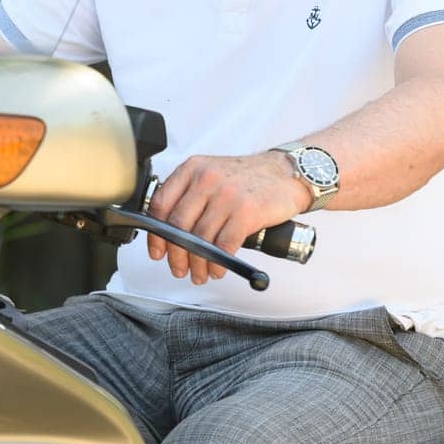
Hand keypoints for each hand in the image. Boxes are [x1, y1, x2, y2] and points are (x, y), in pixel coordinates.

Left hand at [146, 151, 312, 284]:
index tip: (158, 252)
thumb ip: (189, 195)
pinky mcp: (247, 211)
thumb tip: (168, 232)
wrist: (287, 173)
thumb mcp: (212, 174)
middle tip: (179, 268)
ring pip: (200, 239)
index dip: (155, 235)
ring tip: (200, 273)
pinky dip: (218, 263)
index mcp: (192, 169)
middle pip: (178, 226)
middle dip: (176, 255)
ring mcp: (227, 195)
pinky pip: (224, 246)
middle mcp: (206, 179)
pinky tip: (218, 269)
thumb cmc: (249, 178)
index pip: (160, 204)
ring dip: (198, 264)